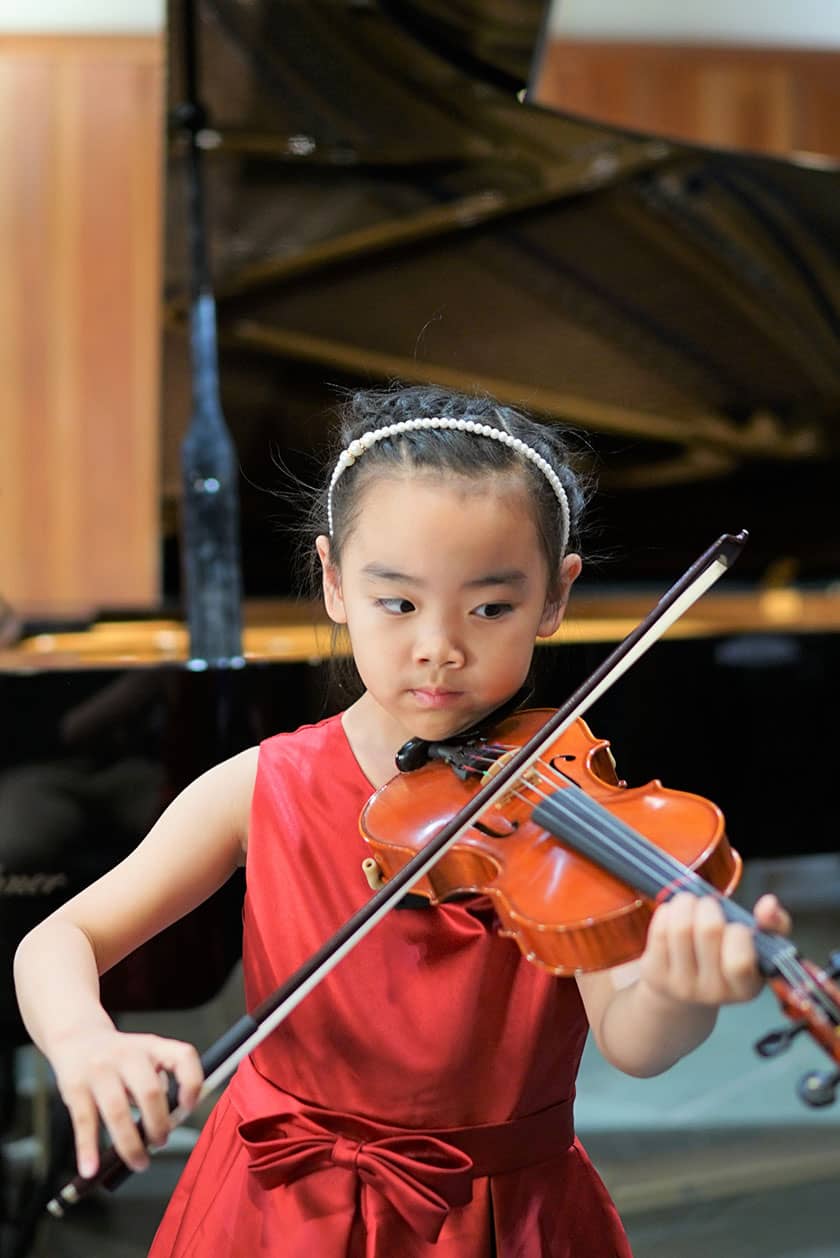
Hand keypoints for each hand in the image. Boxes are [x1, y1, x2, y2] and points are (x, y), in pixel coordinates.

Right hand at [50, 1027, 202, 1177]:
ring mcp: (100, 1069)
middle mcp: (128, 1054)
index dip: (191, 1083)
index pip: (183, 1056)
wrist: (78, 1038)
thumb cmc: (121, 1058)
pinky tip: (91, 1168)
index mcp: (153, 1046)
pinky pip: (84, 1122)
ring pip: (118, 1111)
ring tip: (139, 1162)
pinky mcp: (75, 1087)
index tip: (189, 1108)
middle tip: (161, 1142)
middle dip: (158, 1125)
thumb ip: (161, 1083)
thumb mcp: (146, 1057)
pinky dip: (88, 1149)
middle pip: (150, 1092)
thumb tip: (171, 1124)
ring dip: (130, 1145)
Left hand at [638, 892, 790, 1007]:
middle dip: (709, 906)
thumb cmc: (727, 958)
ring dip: (686, 903)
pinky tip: (674, 914)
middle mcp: (713, 992)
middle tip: (709, 906)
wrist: (684, 990)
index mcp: (746, 988)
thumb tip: (769, 903)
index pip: (740, 960)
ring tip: (690, 904)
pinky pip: (659, 929)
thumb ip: (773, 925)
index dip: (738, 932)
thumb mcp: (757, 948)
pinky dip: (667, 911)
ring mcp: (681, 985)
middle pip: (708, 931)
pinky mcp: (655, 974)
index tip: (736, 926)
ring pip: (680, 926)